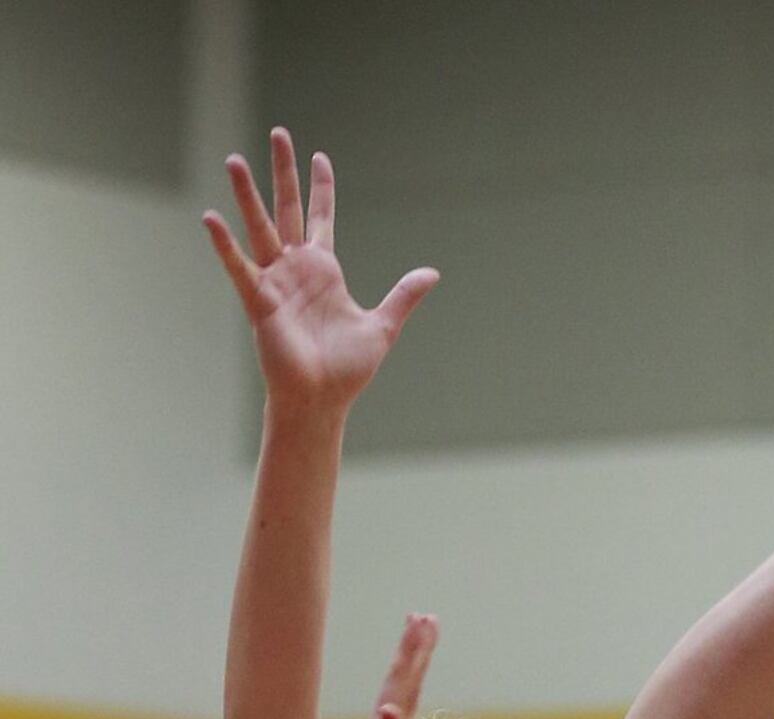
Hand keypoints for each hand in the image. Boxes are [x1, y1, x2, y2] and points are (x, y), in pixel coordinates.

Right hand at [204, 128, 437, 414]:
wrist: (323, 400)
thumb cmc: (347, 369)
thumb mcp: (382, 326)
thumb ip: (403, 296)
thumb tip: (432, 273)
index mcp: (323, 271)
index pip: (321, 217)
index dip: (320, 188)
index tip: (318, 156)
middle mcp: (296, 269)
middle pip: (287, 209)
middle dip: (282, 172)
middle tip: (278, 132)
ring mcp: (275, 282)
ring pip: (259, 227)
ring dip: (247, 195)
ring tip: (235, 159)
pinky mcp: (259, 301)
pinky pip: (239, 267)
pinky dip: (225, 245)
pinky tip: (211, 218)